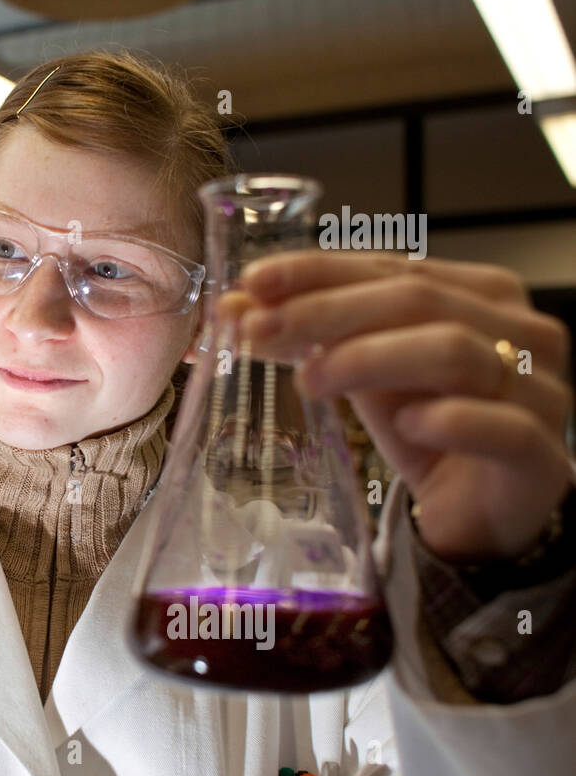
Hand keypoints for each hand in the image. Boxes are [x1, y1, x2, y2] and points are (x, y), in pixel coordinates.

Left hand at [226, 251, 573, 562]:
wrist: (474, 509)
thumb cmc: (424, 424)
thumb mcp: (360, 371)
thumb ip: (308, 335)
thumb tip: (233, 306)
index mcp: (482, 294)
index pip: (393, 266)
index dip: (318, 272)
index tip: (254, 281)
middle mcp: (522, 331)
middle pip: (417, 300)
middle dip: (325, 311)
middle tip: (258, 330)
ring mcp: (541, 392)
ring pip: (454, 351)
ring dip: (367, 359)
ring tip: (308, 382)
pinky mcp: (542, 456)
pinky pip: (500, 426)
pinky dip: (447, 420)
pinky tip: (404, 424)